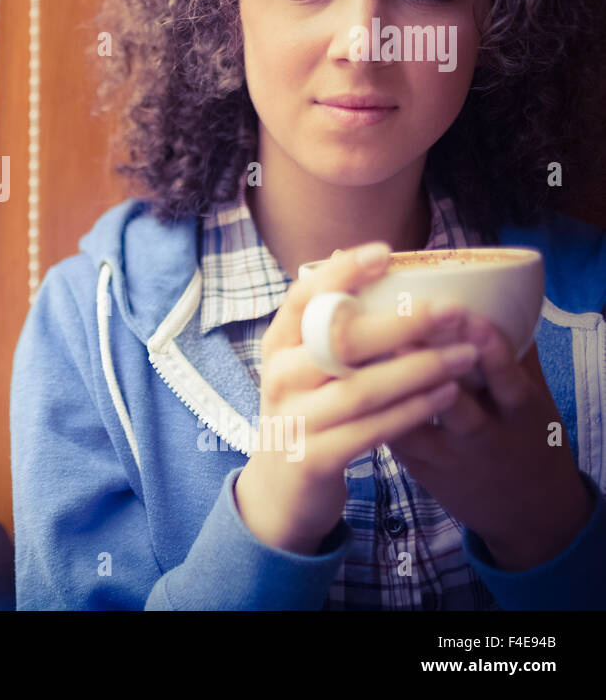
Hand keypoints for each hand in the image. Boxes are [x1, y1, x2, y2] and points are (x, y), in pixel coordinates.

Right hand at [235, 242, 478, 554]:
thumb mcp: (306, 368)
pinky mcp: (314, 459)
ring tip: (466, 355)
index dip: (341, 273)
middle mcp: (279, 378)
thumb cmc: (308, 414)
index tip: (385, 252)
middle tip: (451, 309)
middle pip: (337, 341)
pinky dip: (412, 411)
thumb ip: (329, 326)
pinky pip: (372, 430)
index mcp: (277, 346)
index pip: (301, 298)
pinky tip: (446, 394)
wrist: (280, 491)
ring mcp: (295, 420)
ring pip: (360, 387)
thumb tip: (363, 258)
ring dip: (418, 369)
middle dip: (399, 323)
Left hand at [387, 313, 594, 571]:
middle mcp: (486, 437)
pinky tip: (348, 384)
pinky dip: (372, 411)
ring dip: (389, 392)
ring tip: (363, 359)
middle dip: (431, 370)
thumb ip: (513, 354)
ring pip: (415, 424)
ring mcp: (450, 456)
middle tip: (402, 333)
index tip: (469, 318)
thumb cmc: (525, 435)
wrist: (527, 512)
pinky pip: (393, 438)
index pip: (509, 380)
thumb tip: (491, 294)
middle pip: (459, 404)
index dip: (491, 351)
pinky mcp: (421, 469)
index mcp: (521, 413)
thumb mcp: (532, 399)